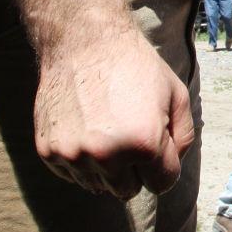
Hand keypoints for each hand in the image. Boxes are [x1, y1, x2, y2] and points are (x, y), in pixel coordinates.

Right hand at [34, 27, 193, 199]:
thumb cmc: (136, 66)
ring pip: (99, 187)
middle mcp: (107, 156)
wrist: (85, 41)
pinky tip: (86, 128)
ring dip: (107, 167)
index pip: (162, 183)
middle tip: (130, 133)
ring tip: (107, 128)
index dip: (163, 164)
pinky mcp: (48, 152)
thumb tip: (170, 166)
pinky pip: (73, 175)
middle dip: (135, 168)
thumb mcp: (176, 94)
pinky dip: (82, 160)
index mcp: (144, 144)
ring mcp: (74, 156)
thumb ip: (183, 137)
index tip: (156, 144)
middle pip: (129, 190)